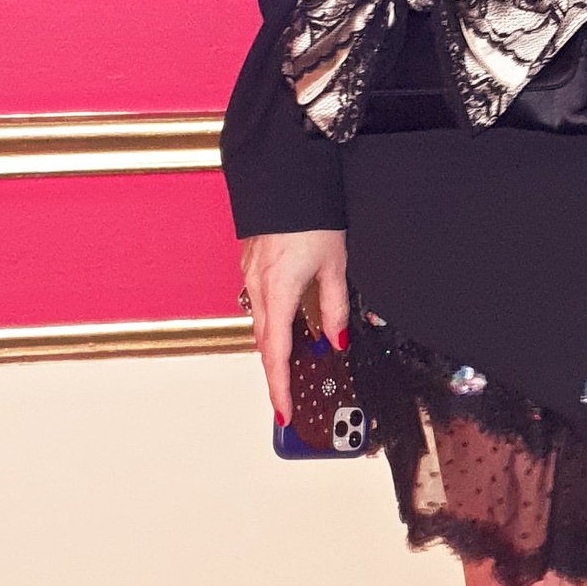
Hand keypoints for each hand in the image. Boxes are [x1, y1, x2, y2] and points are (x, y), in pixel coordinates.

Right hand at [239, 228, 349, 426]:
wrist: (287, 173)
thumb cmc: (312, 214)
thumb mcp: (335, 264)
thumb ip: (334, 306)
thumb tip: (336, 337)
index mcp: (279, 291)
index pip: (277, 354)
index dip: (280, 387)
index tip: (283, 412)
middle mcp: (258, 286)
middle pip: (265, 343)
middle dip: (276, 375)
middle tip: (287, 401)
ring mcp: (250, 274)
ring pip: (261, 323)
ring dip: (274, 349)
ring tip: (290, 372)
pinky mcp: (251, 262)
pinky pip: (259, 302)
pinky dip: (271, 323)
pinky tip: (285, 328)